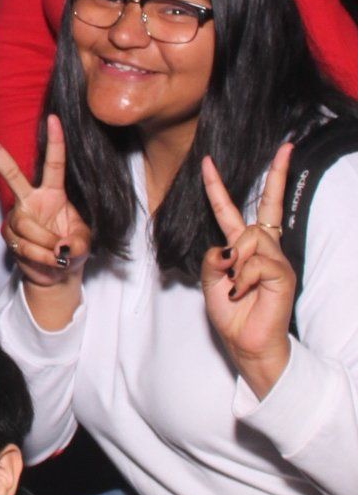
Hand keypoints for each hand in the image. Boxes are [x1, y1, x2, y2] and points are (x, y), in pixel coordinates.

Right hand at [0, 116, 91, 291]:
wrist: (55, 272)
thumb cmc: (70, 250)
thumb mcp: (83, 244)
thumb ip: (76, 244)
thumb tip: (59, 247)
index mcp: (53, 193)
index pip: (54, 163)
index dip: (55, 141)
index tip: (53, 118)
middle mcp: (31, 200)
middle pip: (11, 174)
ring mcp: (17, 216)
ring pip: (26, 225)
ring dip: (45, 244)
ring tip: (56, 254)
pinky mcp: (8, 234)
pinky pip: (23, 244)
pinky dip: (39, 256)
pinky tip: (46, 259)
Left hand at [199, 145, 295, 397]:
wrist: (246, 344)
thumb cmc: (231, 314)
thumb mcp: (210, 281)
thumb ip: (213, 258)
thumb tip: (227, 248)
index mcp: (243, 248)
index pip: (232, 210)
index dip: (218, 186)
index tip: (207, 160)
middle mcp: (264, 248)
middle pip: (266, 206)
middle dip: (277, 175)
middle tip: (285, 150)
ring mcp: (277, 259)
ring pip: (251, 237)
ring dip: (236, 262)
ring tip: (238, 286)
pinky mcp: (283, 274)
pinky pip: (256, 262)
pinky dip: (243, 278)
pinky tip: (244, 293)